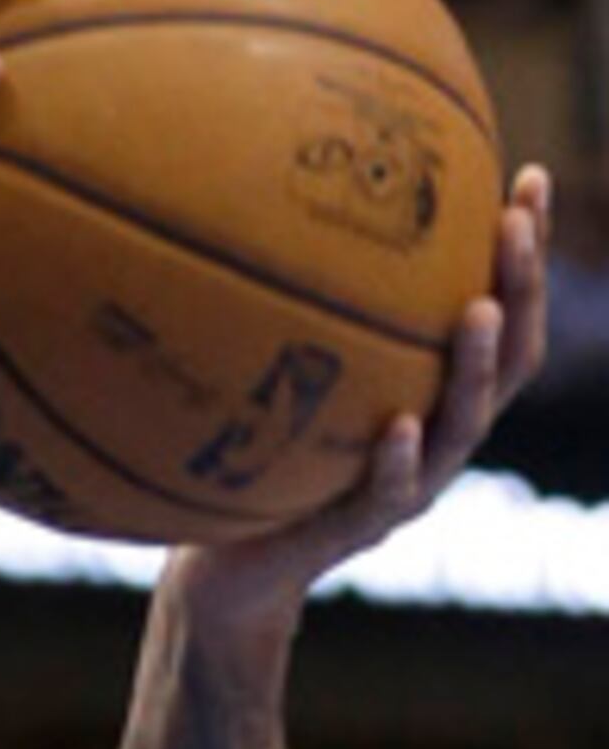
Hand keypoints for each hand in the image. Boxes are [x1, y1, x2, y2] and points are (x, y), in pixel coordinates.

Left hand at [173, 164, 555, 632]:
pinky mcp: (358, 531)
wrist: (223, 570)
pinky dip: (397, 460)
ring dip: (474, 365)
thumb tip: (249, 199)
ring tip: (478, 309)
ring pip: (463, 424)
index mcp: (431, 394)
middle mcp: (437, 436)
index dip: (521, 253)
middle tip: (514, 222)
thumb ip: (284, 315)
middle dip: (520, 287)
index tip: (524, 177)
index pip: (500, 311)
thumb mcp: (273, 377)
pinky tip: (399, 426)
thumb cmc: (251, 462)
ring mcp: (407, 486)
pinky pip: (388, 495)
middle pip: (507, 357)